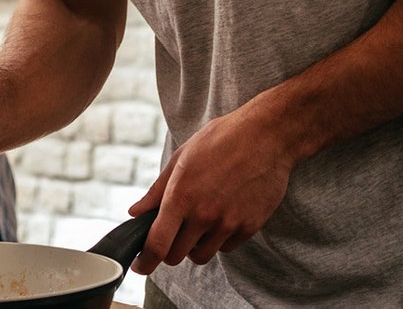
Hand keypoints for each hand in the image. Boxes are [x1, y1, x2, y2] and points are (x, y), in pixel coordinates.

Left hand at [126, 108, 295, 273]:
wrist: (265, 136)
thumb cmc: (220, 141)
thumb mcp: (181, 158)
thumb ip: (157, 191)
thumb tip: (136, 212)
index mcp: (181, 196)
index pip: (158, 244)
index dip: (145, 261)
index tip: (140, 266)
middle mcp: (204, 215)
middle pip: (177, 256)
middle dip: (169, 250)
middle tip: (172, 236)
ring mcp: (229, 223)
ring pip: (202, 255)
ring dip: (195, 246)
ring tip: (199, 223)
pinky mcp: (250, 226)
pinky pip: (226, 247)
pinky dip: (219, 239)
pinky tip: (222, 217)